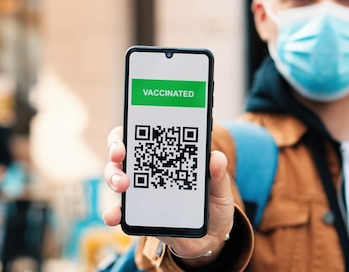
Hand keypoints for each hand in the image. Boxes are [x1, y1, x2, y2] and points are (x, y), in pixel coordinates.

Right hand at [103, 126, 234, 264]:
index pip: (146, 135)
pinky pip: (119, 211)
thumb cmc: (213, 203)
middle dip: (116, 149)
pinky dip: (113, 212)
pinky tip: (115, 216)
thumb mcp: (220, 187)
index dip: (136, 127)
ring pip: (117, 177)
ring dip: (114, 177)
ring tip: (122, 185)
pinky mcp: (138, 215)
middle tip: (120, 155)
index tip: (133, 128)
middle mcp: (151, 170)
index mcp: (170, 156)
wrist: (211, 235)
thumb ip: (218, 174)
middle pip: (124, 152)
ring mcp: (141, 191)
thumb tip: (216, 158)